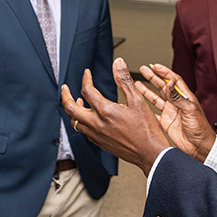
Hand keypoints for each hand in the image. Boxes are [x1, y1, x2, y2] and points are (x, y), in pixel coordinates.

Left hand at [61, 58, 170, 175]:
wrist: (150, 153)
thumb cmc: (146, 129)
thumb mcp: (137, 100)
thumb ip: (124, 80)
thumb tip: (117, 63)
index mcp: (105, 111)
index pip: (86, 90)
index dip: (85, 79)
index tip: (87, 73)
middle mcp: (97, 124)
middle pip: (70, 108)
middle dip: (65, 96)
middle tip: (65, 88)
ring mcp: (97, 135)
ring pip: (75, 122)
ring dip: (73, 110)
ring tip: (78, 102)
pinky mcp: (100, 143)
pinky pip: (84, 132)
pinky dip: (82, 122)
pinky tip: (90, 119)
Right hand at [139, 63, 215, 161]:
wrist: (200, 148)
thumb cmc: (201, 129)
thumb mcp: (190, 110)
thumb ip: (177, 97)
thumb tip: (168, 83)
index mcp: (185, 97)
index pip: (173, 80)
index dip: (164, 72)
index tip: (155, 66)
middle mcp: (177, 103)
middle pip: (163, 87)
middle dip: (153, 78)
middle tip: (143, 70)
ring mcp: (171, 112)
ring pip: (156, 98)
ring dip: (147, 90)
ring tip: (137, 83)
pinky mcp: (166, 122)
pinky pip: (153, 112)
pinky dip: (146, 108)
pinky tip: (139, 103)